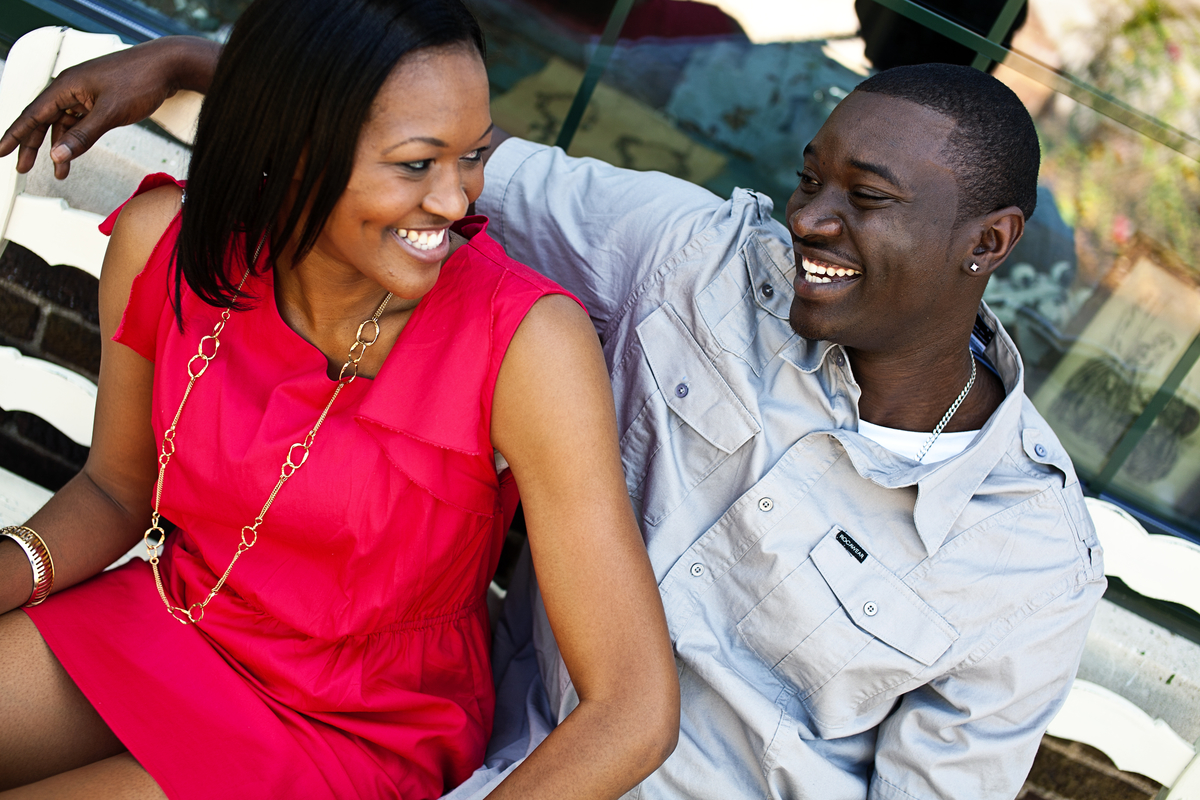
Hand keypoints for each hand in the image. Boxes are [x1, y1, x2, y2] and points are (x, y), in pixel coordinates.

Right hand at [0, 36, 219, 178]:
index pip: (32, 114)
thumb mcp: (110, 113)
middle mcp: (71, 88)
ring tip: (59, 173)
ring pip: (63, 124)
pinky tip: (75, 154)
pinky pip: (80, 122)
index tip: (0, 151)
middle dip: (32, 145)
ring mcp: (86, 94)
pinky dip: (77, 139)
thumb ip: (83, 136)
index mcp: (66, 86)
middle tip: (22, 168)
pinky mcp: (100, 100)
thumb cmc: (140, 80)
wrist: (168, 65)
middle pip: (43, 120)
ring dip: (60, 147)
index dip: (15, 135)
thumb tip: (57, 155)